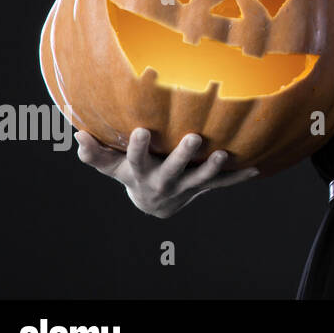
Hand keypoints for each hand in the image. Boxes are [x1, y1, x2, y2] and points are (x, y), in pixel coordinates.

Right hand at [75, 127, 259, 218]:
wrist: (153, 201)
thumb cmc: (129, 171)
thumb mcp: (111, 166)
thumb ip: (95, 152)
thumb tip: (78, 135)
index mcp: (140, 171)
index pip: (136, 158)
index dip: (138, 147)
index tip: (142, 131)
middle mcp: (163, 180)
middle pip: (172, 169)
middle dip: (183, 155)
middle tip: (195, 138)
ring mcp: (185, 185)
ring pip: (199, 178)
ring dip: (212, 167)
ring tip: (224, 154)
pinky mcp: (202, 187)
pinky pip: (221, 183)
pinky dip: (237, 177)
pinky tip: (255, 168)